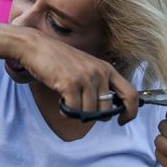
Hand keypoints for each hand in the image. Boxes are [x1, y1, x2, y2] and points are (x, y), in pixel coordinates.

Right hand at [16, 31, 137, 124]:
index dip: (130, 112)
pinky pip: (74, 110)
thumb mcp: (86, 68)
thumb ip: (99, 84)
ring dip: (77, 114)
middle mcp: (100, 72)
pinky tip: (60, 103)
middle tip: (80, 110)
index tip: (122, 120)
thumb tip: (107, 109)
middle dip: (93, 116)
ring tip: (67, 103)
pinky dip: (66, 112)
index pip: (130, 94)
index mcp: (107, 68)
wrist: (36, 46)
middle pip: (106, 110)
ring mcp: (86, 77)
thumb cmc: (59, 59)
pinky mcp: (70, 83)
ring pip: (89, 112)